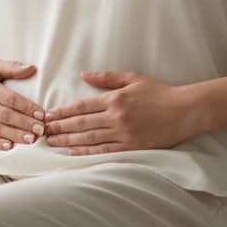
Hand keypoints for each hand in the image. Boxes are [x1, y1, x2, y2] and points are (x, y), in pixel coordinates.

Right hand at [0, 59, 46, 150]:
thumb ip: (11, 67)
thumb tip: (32, 68)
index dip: (27, 107)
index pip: (10, 99)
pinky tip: (9, 146)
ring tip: (31, 139)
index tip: (42, 115)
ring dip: (15, 135)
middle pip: (5, 115)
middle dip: (25, 124)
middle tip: (41, 130)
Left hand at [43, 70, 197, 154]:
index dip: (62, 111)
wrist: (185, 110)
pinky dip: (86, 152)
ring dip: (67, 141)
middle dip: (59, 127)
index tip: (48, 115)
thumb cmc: (159, 92)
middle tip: (42, 131)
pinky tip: (73, 151)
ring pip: (89, 139)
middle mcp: (117, 117)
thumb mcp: (132, 78)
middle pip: (81, 124)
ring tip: (51, 143)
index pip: (81, 106)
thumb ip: (106, 77)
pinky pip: (104, 151)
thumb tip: (83, 75)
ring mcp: (124, 134)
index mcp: (115, 98)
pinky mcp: (132, 147)